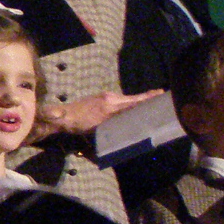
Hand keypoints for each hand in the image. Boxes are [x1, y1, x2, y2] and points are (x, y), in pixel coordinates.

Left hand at [39, 89, 163, 138]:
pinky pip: (117, 100)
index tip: (161, 94)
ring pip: (125, 99)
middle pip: (132, 98)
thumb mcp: (98, 127)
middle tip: (160, 95)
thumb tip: (128, 129)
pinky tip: (130, 107)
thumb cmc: (79, 124)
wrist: (62, 117)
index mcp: (111, 105)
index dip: (148, 98)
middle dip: (146, 98)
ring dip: (136, 101)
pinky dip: (126, 103)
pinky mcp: (100, 98)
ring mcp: (104, 97)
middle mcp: (110, 98)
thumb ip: (115, 125)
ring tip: (149, 102)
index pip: (134, 101)